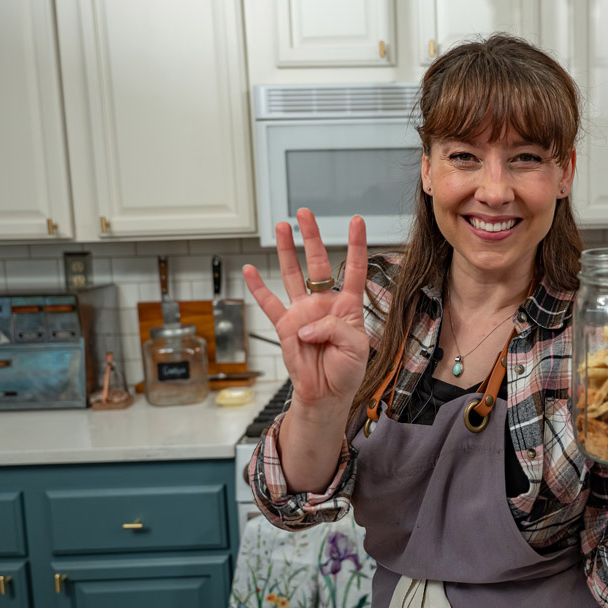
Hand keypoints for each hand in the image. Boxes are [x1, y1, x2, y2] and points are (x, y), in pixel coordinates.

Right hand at [243, 209, 368, 415]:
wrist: (326, 393)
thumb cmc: (346, 370)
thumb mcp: (355, 348)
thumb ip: (335, 329)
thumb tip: (307, 325)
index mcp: (347, 306)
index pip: (354, 269)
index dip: (356, 245)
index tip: (357, 221)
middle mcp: (323, 303)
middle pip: (317, 263)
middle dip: (311, 237)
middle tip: (305, 214)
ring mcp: (302, 312)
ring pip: (292, 274)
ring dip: (285, 251)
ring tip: (281, 227)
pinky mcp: (285, 326)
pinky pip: (269, 303)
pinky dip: (258, 287)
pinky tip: (250, 270)